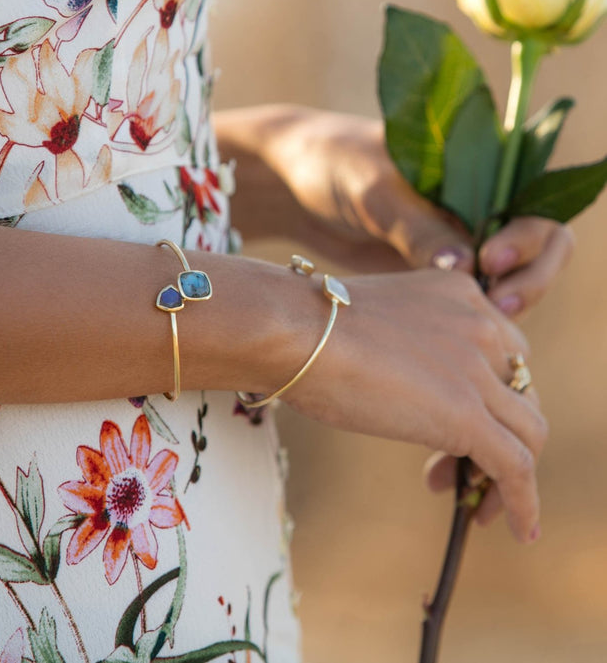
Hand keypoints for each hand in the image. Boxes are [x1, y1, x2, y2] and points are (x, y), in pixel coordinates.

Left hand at [276, 108, 573, 315]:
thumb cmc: (332, 165)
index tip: (488, 260)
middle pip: (538, 248)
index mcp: (477, 166)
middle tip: (499, 306)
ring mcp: (458, 240)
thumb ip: (417, 227)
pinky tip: (450, 337)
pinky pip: (473, 299)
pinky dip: (474, 318)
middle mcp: (478, 204)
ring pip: (509, 280)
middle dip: (529, 279)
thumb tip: (468, 270)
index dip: (527, 238)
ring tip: (481, 327)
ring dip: (505, 306)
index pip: (537, 205)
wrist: (287, 182)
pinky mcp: (434, 271)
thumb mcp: (374, 191)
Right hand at [280, 268, 547, 543]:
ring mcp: (478, 368)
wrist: (293, 328)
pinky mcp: (466, 415)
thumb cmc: (310, 326)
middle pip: (521, 392)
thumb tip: (400, 382)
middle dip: (499, 432)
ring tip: (474, 504)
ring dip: (509, 473)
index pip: (503, 353)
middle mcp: (481, 323)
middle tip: (456, 466)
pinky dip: (523, 502)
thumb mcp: (379, 320)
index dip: (488, 395)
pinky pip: (517, 468)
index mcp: (460, 294)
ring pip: (527, 432)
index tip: (453, 425)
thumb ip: (408, 342)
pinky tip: (517, 528)